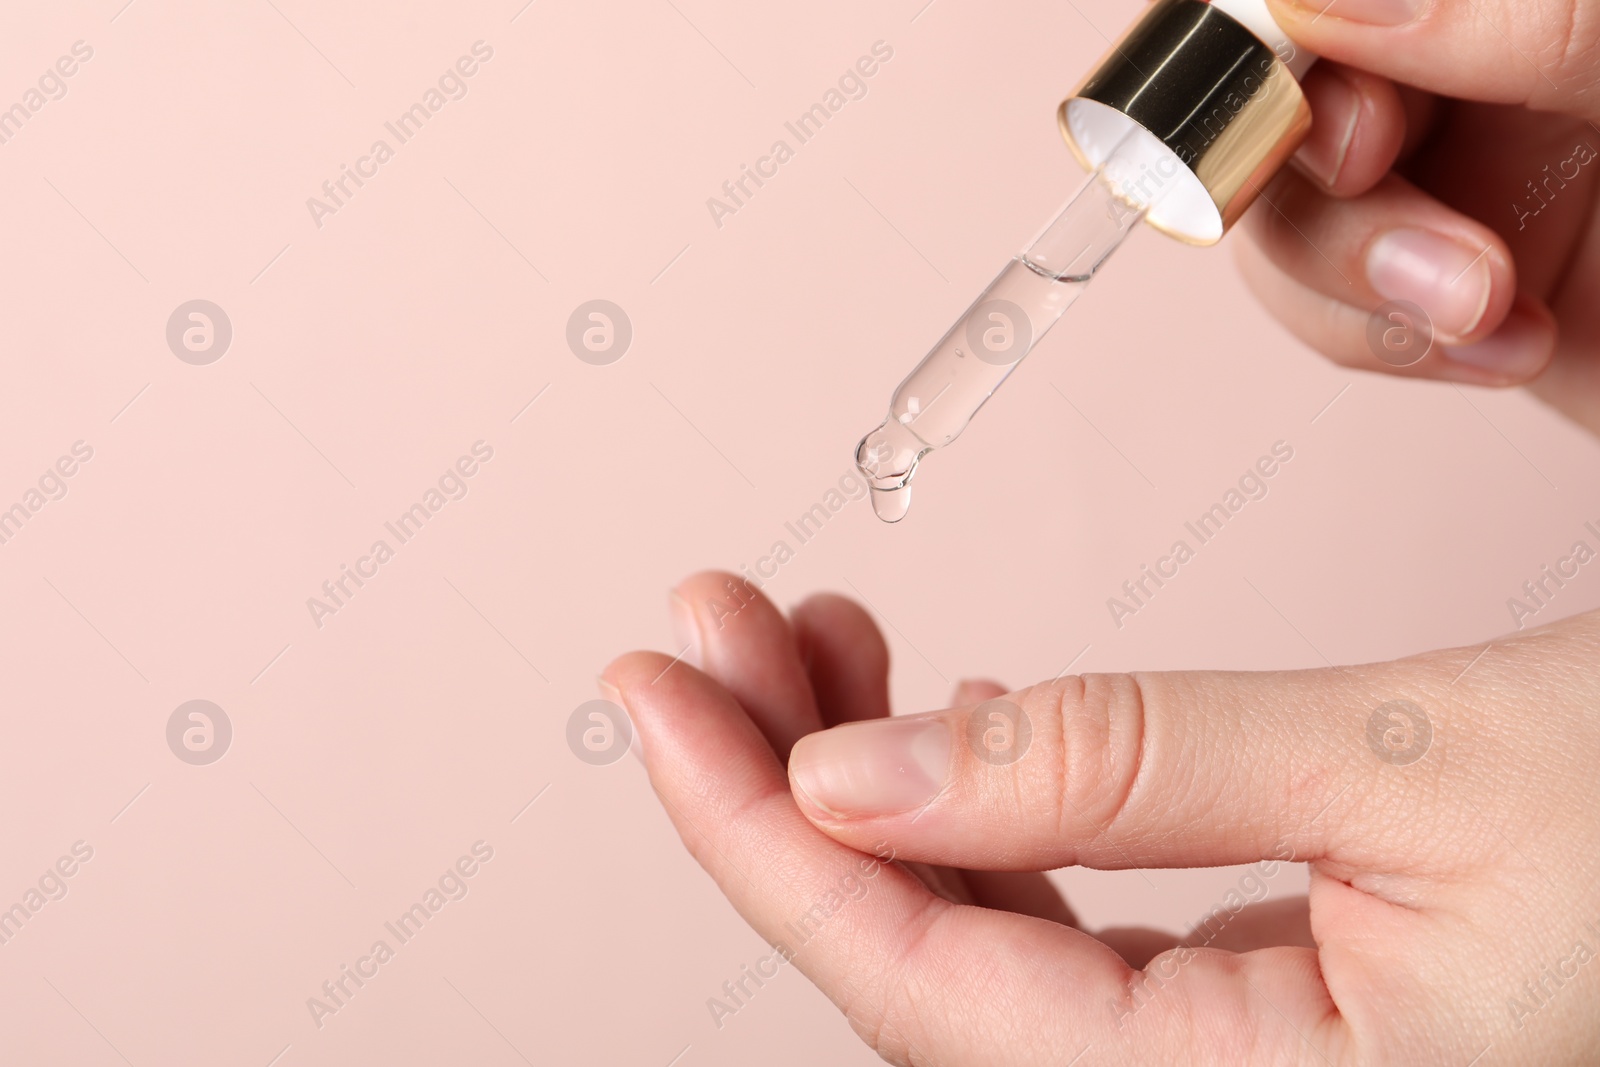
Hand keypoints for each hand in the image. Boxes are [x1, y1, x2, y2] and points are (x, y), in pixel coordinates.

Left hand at [603, 571, 1599, 1064]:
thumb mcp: (1404, 766)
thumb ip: (1123, 772)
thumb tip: (856, 774)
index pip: (924, 990)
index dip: (758, 836)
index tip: (651, 692)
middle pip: (922, 966)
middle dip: (789, 784)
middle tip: (704, 629)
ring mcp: (1234, 1066)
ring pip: (982, 936)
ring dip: (876, 777)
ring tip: (803, 631)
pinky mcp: (1255, 1004)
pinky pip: (1069, 923)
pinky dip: (986, 807)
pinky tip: (937, 715)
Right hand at [1238, 0, 1599, 431]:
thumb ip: (1506, 17)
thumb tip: (1314, 2)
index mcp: (1500, 5)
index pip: (1310, 13)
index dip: (1278, 61)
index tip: (1351, 132)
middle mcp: (1458, 74)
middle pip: (1277, 120)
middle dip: (1335, 197)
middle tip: (1422, 234)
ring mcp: (1448, 185)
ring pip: (1289, 226)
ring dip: (1362, 286)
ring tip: (1485, 309)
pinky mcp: (1444, 292)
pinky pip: (1337, 316)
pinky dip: (1396, 346)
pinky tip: (1507, 351)